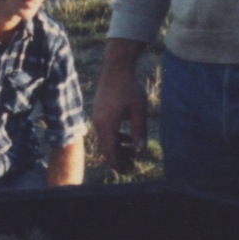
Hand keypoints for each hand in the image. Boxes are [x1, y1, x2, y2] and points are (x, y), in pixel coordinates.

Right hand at [92, 39, 147, 170]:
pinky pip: (106, 130)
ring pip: (106, 139)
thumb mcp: (139, 109)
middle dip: (119, 159)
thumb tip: (140, 149)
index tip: (129, 171)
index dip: (119, 164)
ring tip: (132, 152)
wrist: (116, 68)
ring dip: (118, 148)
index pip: (110, 151)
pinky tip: (127, 137)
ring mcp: (98, 117)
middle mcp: (98, 122)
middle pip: (107, 148)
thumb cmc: (129, 87)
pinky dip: (115, 137)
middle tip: (132, 166)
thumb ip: (139, 130)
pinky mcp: (100, 112)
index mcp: (106, 124)